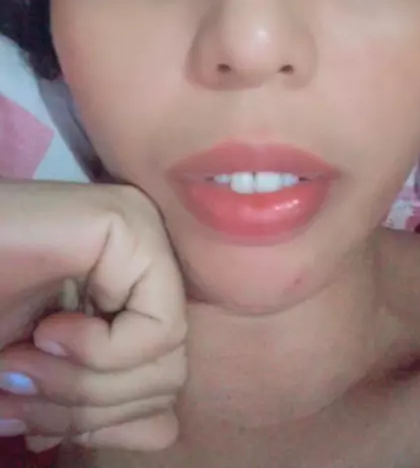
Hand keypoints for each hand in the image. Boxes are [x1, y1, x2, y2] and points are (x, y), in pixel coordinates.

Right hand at [0, 181, 186, 451]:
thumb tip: (165, 430)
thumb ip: (99, 403)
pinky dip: (98, 351)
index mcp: (131, 292)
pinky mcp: (134, 225)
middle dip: (85, 408)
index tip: (31, 425)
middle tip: (16, 393)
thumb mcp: (46, 378)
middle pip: (166, 376)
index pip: (161, 384)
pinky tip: (46, 331)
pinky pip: (157, 326)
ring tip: (17, 365)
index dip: (100, 423)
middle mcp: (147, 261)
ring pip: (165, 360)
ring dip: (79, 384)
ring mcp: (145, 237)